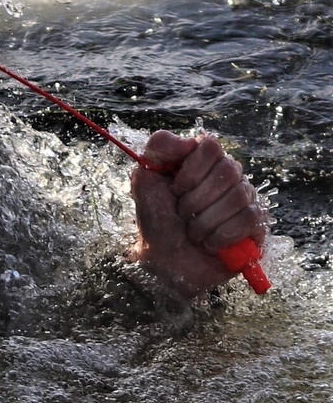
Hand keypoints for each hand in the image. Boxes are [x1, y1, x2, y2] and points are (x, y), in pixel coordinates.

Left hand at [130, 131, 266, 298]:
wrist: (164, 260)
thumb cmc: (157, 218)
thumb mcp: (145, 178)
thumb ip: (160, 146)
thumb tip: (190, 141)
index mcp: (205, 161)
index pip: (211, 146)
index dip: (191, 170)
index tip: (175, 189)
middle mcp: (230, 175)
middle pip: (228, 170)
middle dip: (196, 199)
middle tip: (183, 214)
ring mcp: (247, 199)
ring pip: (238, 196)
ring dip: (205, 221)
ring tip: (193, 232)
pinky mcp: (257, 225)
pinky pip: (249, 219)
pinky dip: (221, 235)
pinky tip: (209, 243)